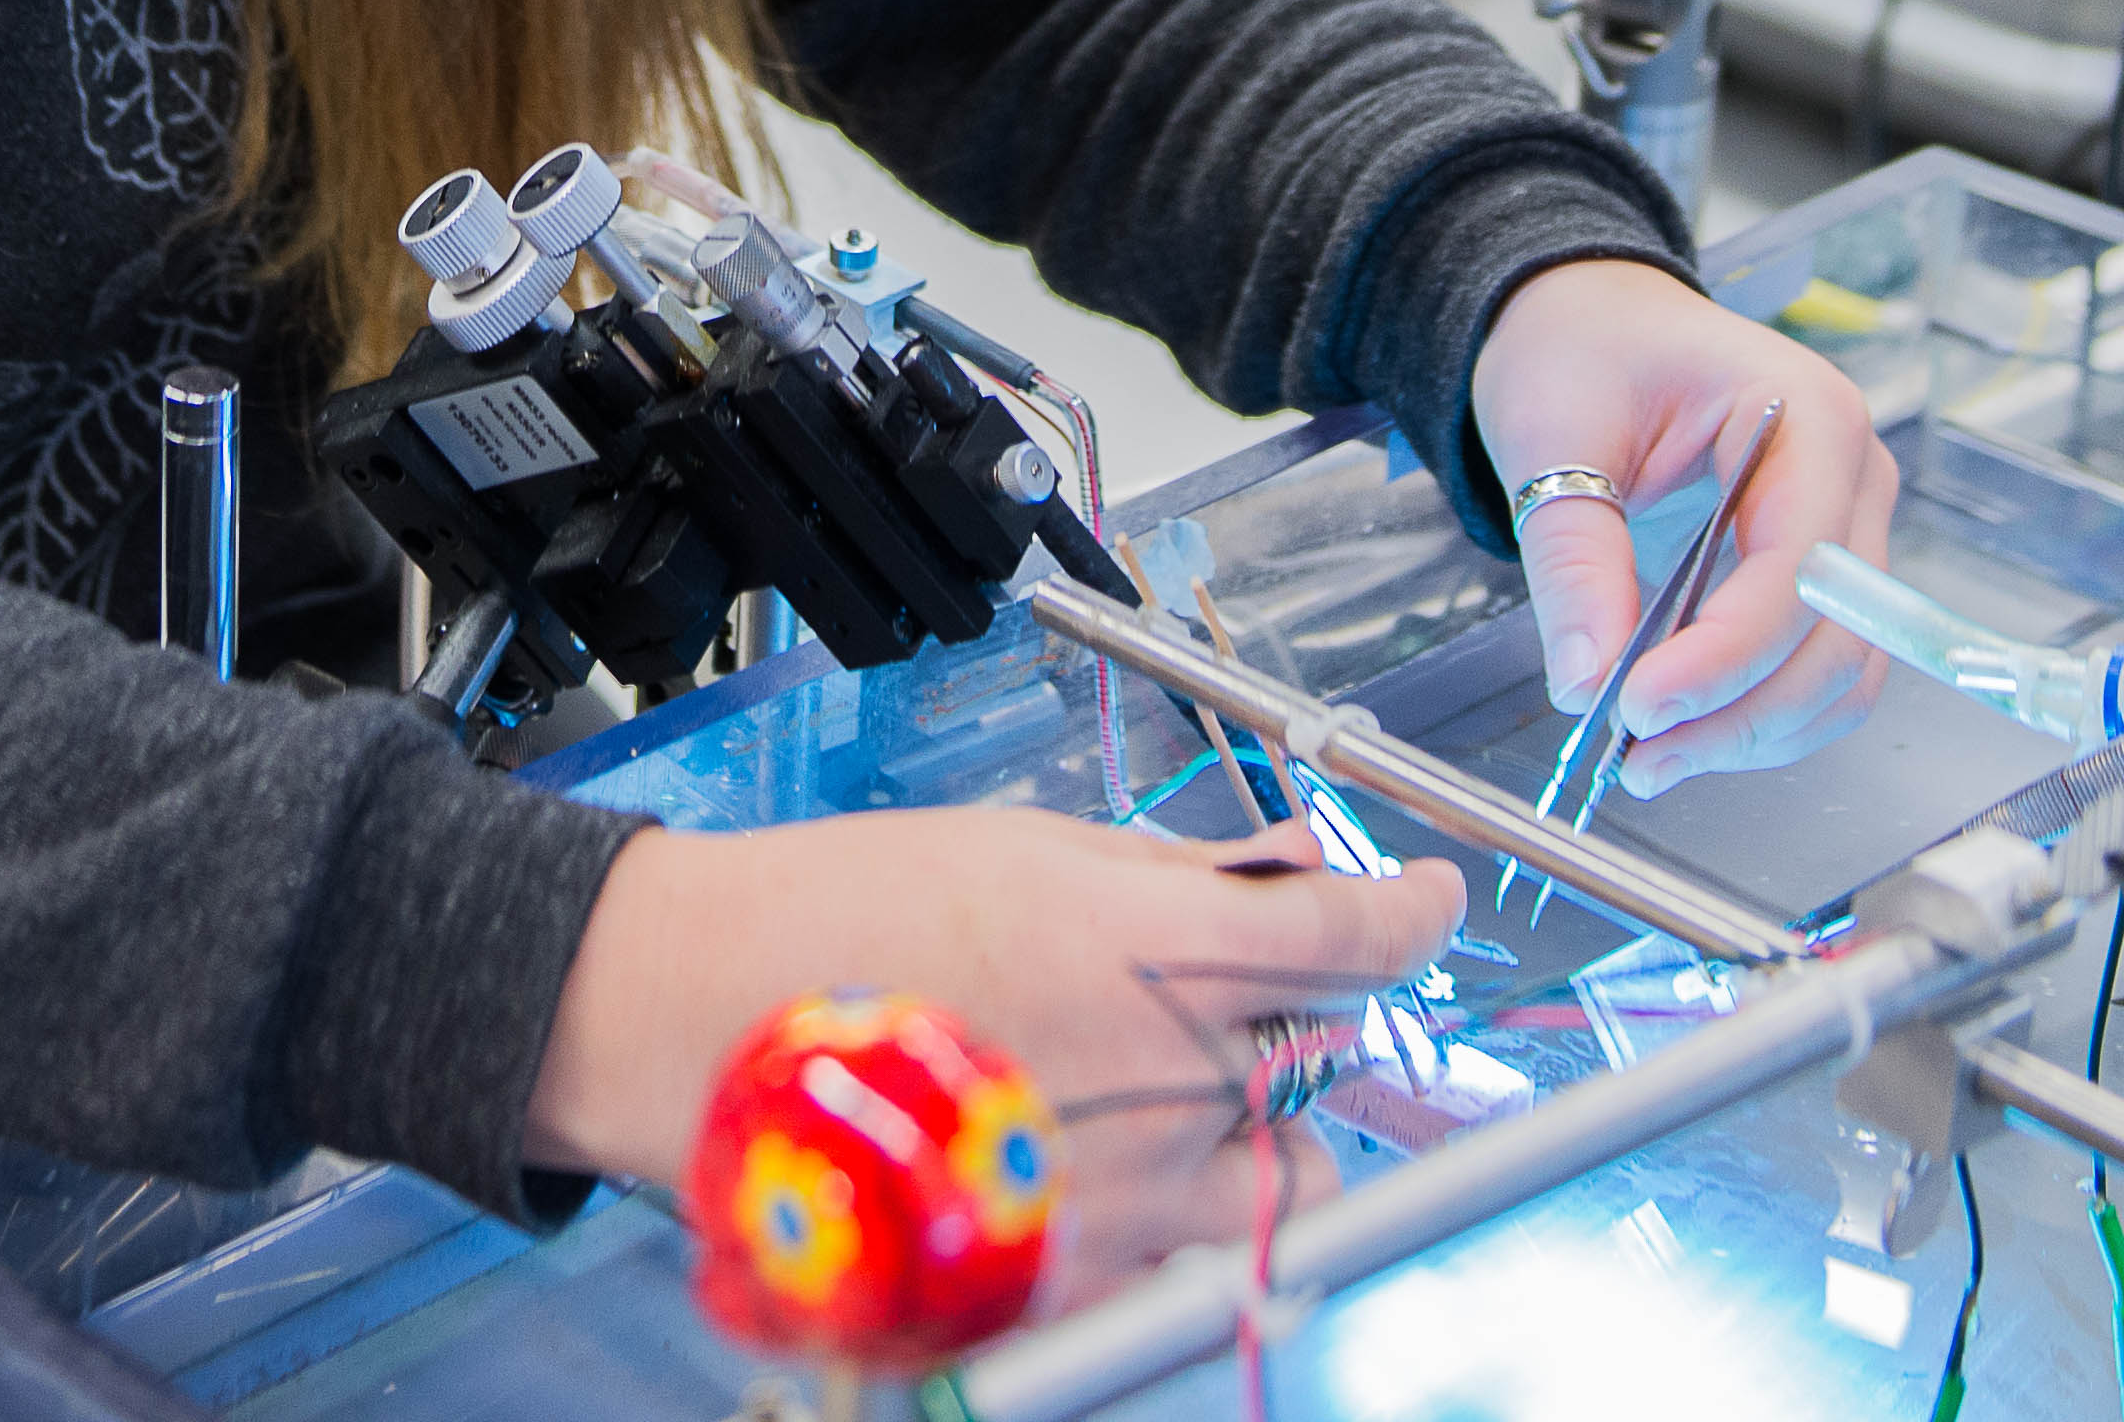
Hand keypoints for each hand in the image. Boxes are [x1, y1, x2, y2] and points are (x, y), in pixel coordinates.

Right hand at [529, 808, 1459, 1284]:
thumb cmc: (843, 913)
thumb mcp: (1032, 850)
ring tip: (1170, 1091)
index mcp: (1154, 952)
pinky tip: (1081, 1145)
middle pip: (1327, 1060)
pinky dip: (1168, 1204)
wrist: (697, 1017)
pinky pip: (1183, 1253)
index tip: (1426, 900)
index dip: (1417, 912)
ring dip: (1262, 1131)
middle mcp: (1157, 1083)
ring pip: (1279, 1179)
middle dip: (1301, 1017)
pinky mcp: (1065, 1273)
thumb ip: (1183, 874)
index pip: (1361, 942)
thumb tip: (1296, 862)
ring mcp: (1118, 1195)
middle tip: (1228, 992)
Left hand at [1466, 255, 1897, 797]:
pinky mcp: (1820, 569)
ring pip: (1841, 669)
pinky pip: (1818, 663)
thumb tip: (1586, 684)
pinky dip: (1760, 713)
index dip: (1725, 656)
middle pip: (1836, 636)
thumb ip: (1574, 561)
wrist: (1593, 320)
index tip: (1639, 709)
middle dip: (1739, 713)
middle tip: (1637, 758)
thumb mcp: (1552, 435)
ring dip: (1754, 731)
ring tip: (1650, 760)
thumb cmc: (1580, 348)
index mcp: (1807, 414)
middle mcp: (1851, 475)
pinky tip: (1685, 732)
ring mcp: (1847, 526)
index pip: (1797, 568)